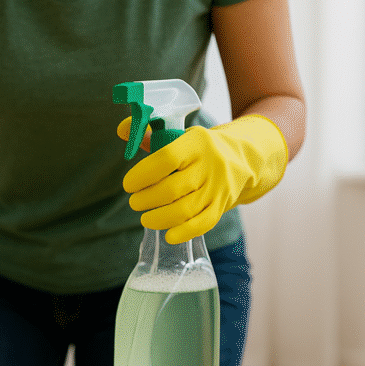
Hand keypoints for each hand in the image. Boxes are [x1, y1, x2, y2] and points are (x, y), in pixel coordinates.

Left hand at [117, 115, 287, 243]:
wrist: (243, 156)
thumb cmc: (199, 148)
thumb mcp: (179, 135)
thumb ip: (149, 134)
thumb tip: (121, 129)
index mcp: (196, 142)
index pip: (166, 158)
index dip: (143, 174)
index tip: (128, 185)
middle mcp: (210, 164)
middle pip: (172, 189)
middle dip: (147, 200)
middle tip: (134, 202)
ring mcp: (218, 187)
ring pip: (185, 210)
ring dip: (159, 218)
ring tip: (145, 218)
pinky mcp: (223, 205)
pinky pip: (203, 224)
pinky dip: (184, 233)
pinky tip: (168, 236)